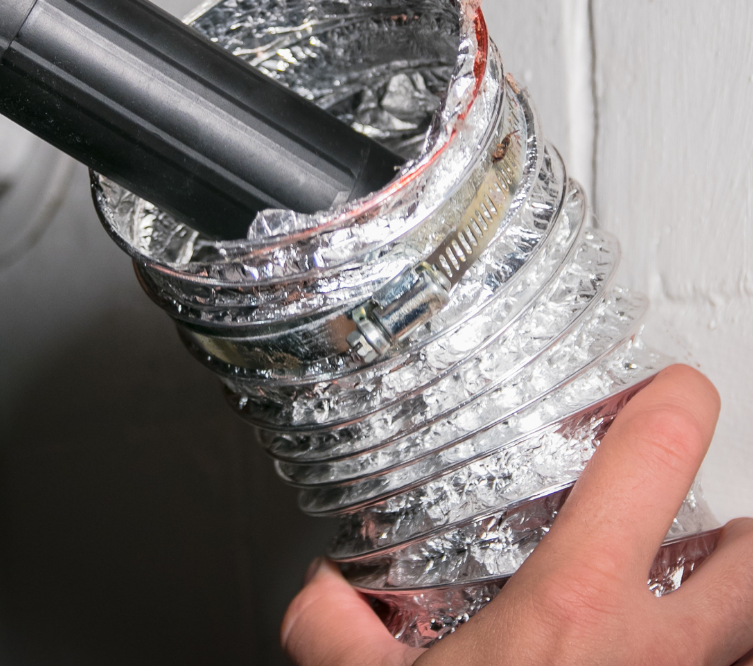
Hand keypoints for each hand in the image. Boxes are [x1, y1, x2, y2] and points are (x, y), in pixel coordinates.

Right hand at [282, 365, 752, 665]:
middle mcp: (658, 655)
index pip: (657, 456)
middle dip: (732, 523)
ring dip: (732, 602)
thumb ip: (332, 626)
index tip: (664, 390)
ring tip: (687, 590)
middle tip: (687, 513)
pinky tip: (660, 655)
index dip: (674, 400)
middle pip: (752, 552)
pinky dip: (713, 658)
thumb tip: (321, 593)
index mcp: (578, 607)